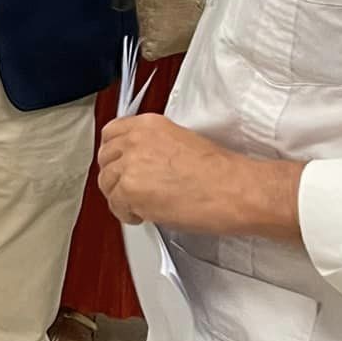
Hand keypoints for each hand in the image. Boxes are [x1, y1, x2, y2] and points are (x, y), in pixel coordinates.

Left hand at [98, 114, 302, 239]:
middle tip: (128, 190)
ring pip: (107, 183)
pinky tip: (144, 216)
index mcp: (148, 125)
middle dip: (115, 176)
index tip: (117, 164)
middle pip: (105, 158)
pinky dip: (127, 214)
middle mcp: (135, 140)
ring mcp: (130, 164)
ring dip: (120, 197)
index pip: (111, 133)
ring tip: (141, 206)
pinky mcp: (130, 190)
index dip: (113, 153)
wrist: (236, 190)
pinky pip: (115, 205)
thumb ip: (153, 147)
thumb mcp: (182, 142)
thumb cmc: (221, 173)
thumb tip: (140, 163)